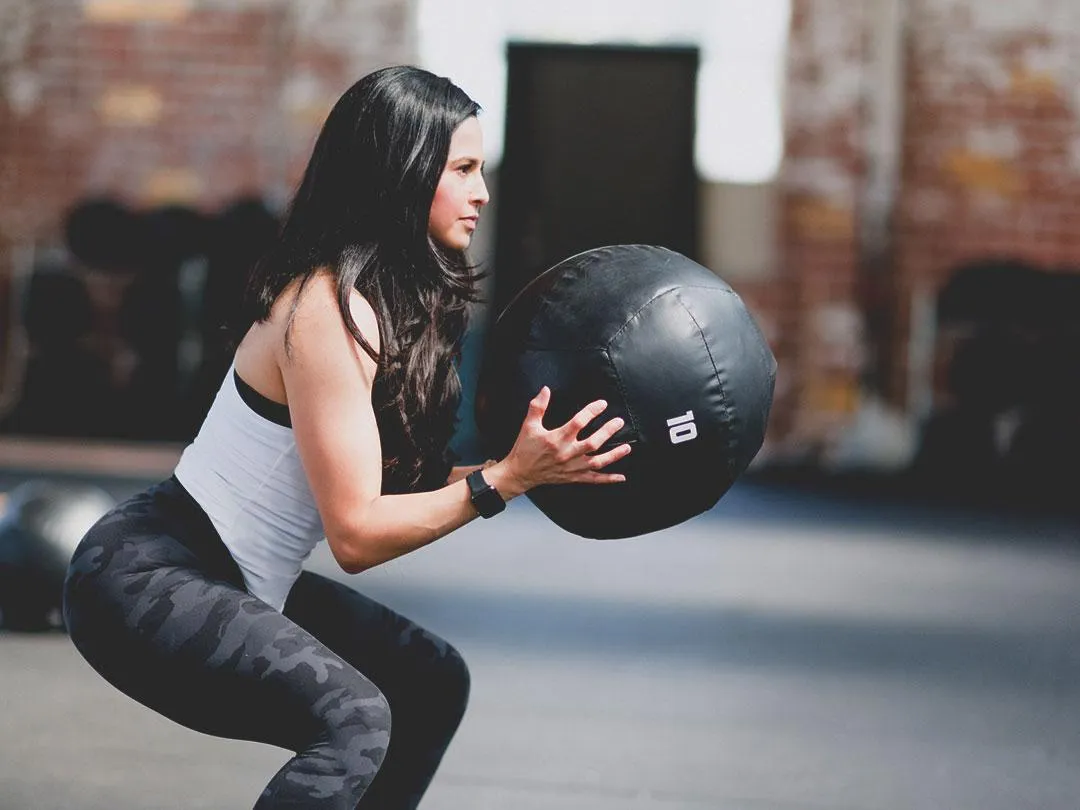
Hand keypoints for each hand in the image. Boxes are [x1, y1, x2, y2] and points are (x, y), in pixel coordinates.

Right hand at [490, 386, 631, 495]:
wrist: (520, 473)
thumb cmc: (525, 448)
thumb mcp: (529, 425)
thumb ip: (537, 406)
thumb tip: (546, 390)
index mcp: (556, 439)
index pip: (578, 422)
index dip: (592, 411)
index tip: (602, 404)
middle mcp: (566, 453)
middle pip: (592, 442)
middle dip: (607, 431)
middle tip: (619, 422)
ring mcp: (572, 467)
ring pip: (597, 462)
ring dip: (614, 455)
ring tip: (627, 447)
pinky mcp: (573, 477)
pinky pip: (593, 479)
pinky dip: (608, 479)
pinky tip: (621, 477)